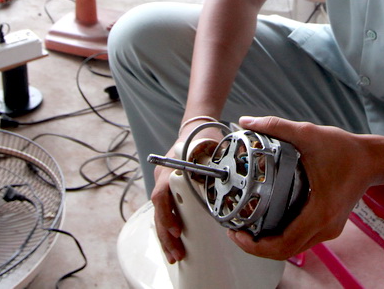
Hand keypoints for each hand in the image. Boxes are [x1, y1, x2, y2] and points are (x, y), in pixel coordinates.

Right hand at [151, 133, 219, 263]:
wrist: (196, 128)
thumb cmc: (203, 138)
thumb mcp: (210, 149)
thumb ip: (213, 165)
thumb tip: (225, 183)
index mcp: (171, 168)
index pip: (162, 195)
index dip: (167, 214)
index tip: (176, 230)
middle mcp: (162, 176)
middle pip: (158, 210)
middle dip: (165, 235)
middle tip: (176, 254)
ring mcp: (163, 183)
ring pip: (159, 213)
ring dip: (165, 235)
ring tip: (174, 255)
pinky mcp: (168, 189)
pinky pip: (165, 210)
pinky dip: (168, 226)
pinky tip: (174, 242)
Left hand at [226, 116, 373, 260]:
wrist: (372, 159)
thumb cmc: (345, 149)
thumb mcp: (308, 134)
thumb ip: (275, 126)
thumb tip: (247, 121)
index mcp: (320, 211)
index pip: (284, 243)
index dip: (256, 245)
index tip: (238, 234)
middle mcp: (325, 226)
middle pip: (285, 251)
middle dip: (256, 247)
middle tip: (236, 232)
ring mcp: (328, 228)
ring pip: (293, 248)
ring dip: (269, 244)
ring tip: (247, 228)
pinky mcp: (329, 225)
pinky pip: (301, 240)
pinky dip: (282, 237)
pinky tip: (267, 223)